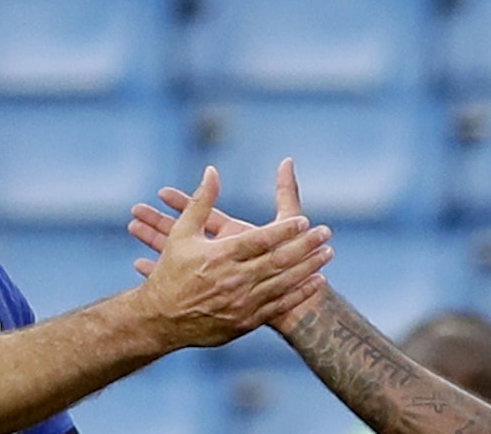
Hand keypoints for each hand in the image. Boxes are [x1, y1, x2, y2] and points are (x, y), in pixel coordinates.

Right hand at [126, 166, 333, 348]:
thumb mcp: (182, 233)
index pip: (260, 240)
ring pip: (284, 282)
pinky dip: (301, 293)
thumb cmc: (172, 273)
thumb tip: (212, 170)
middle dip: (306, 246)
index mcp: (220, 256)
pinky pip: (280, 305)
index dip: (285, 230)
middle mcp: (234, 279)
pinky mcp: (247, 321)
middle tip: (327, 233)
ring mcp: (242, 302)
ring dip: (309, 267)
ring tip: (328, 254)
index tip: (305, 221)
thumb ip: (200, 201)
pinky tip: (317, 281)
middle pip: (279, 260)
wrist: (162, 320)